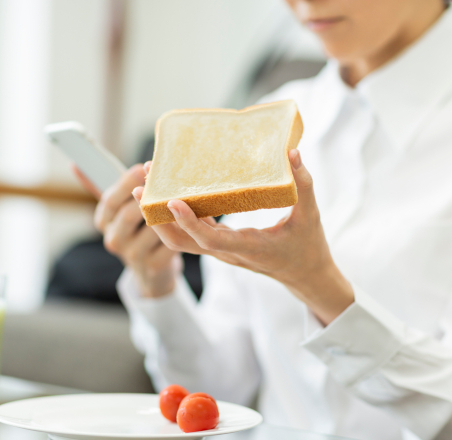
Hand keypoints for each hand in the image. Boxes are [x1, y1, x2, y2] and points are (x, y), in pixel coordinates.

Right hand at [72, 163, 180, 297]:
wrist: (149, 269)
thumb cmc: (135, 228)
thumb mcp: (118, 209)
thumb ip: (100, 187)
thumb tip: (76, 164)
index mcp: (103, 221)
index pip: (109, 200)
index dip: (126, 182)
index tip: (142, 167)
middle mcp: (114, 240)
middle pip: (130, 214)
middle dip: (149, 196)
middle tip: (167, 181)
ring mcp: (133, 255)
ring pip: (153, 228)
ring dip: (169, 212)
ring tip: (182, 198)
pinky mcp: (154, 265)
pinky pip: (170, 242)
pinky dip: (181, 230)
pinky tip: (189, 220)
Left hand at [132, 150, 353, 323]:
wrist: (304, 274)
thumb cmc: (308, 245)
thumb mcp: (310, 215)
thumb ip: (302, 184)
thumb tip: (291, 153)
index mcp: (248, 247)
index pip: (210, 239)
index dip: (189, 222)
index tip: (171, 200)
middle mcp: (227, 251)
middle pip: (181, 242)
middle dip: (157, 218)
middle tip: (141, 186)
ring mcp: (221, 250)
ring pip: (180, 240)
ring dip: (160, 216)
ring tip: (147, 184)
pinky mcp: (220, 244)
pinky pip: (191, 232)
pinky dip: (176, 215)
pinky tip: (171, 189)